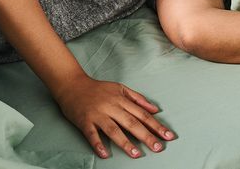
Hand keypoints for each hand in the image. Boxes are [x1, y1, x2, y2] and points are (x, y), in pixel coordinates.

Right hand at [53, 74, 175, 158]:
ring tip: (136, 154)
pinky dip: (98, 144)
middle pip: (131, 123)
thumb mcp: (120, 88)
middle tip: (158, 147)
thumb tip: (155, 109)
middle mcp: (111, 107)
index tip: (168, 136)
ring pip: (113, 130)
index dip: (156, 125)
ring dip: (125, 142)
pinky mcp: (84, 121)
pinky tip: (105, 154)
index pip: (142, 114)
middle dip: (146, 136)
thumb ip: (138, 98)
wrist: (71, 84)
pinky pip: (92, 134)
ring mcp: (97, 114)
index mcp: (121, 99)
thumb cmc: (97, 88)